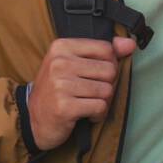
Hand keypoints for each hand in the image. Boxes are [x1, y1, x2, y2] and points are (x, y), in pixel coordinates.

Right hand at [27, 37, 136, 151]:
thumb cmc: (57, 89)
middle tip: (91, 93)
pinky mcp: (64, 107)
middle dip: (106, 85)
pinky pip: (100, 107)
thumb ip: (103, 52)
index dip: (109, 64)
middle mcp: (59, 63)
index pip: (106, 49)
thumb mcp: (74, 63)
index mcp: (62, 47)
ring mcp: (60, 85)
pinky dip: (98, 114)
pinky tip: (86, 115)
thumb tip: (130, 44)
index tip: (95, 75)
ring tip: (87, 103)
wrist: (32, 118)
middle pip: (110, 70)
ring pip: (107, 90)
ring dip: (102, 102)